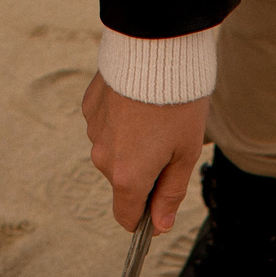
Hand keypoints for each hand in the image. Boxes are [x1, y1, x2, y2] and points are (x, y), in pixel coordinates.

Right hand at [82, 75, 207, 234]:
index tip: (160, 207)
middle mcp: (103, 159)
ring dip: (132, 145)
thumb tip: (159, 226)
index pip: (126, 217)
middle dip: (144, 174)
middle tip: (170, 145)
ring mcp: (93, 132)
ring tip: (154, 118)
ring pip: (114, 153)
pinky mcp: (89, 108)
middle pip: (123, 183)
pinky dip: (122, 122)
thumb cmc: (178, 103)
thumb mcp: (185, 153)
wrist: (155, 50)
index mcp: (128, 177)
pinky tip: (138, 104)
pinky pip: (106, 127)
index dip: (145, 218)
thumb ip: (170, 194)